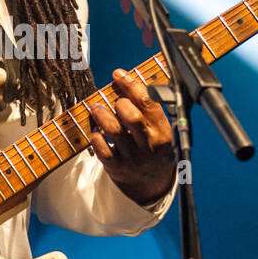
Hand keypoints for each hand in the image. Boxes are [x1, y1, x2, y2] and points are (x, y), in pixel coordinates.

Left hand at [87, 68, 177, 205]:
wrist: (152, 183)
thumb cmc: (153, 147)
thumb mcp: (160, 129)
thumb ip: (148, 109)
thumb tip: (124, 81)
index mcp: (162, 132)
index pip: (148, 103)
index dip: (131, 84)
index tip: (118, 74)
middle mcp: (148, 145)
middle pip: (132, 117)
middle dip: (120, 103)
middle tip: (115, 101)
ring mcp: (132, 158)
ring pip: (113, 130)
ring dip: (102, 115)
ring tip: (96, 108)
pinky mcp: (116, 167)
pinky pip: (101, 147)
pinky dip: (95, 135)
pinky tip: (95, 128)